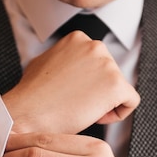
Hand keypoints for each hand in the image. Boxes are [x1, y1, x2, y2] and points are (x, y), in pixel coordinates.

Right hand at [2, 31, 139, 134]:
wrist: (26, 114)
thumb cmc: (31, 96)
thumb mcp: (43, 64)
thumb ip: (62, 60)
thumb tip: (69, 65)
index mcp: (78, 38)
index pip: (97, 64)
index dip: (85, 84)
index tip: (69, 95)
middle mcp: (95, 45)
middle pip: (110, 75)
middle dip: (96, 93)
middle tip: (74, 105)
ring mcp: (107, 64)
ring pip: (119, 90)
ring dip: (103, 104)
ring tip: (79, 111)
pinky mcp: (116, 85)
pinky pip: (130, 102)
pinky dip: (117, 114)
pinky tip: (95, 118)